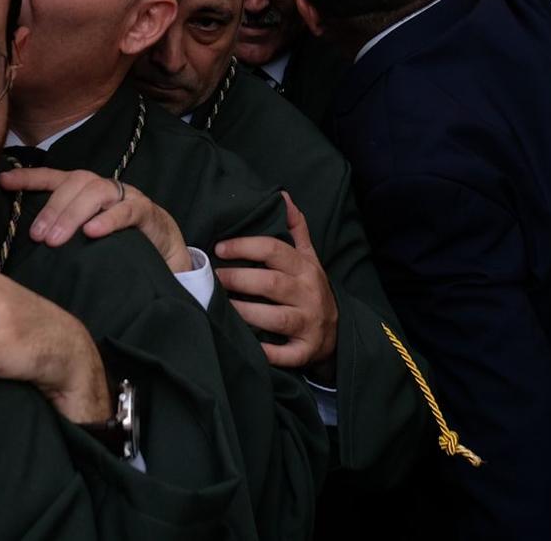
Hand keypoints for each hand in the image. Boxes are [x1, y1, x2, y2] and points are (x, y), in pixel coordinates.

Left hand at [0, 166, 191, 272]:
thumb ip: (62, 231)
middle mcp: (102, 187)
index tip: (2, 182)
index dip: (28, 178)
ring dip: (73, 214)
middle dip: (52, 208)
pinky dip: (108, 220)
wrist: (162, 246)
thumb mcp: (84, 234)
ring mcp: (124, 196)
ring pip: (96, 192)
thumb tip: (27, 244)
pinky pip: (126, 210)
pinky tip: (92, 233)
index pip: (52, 177)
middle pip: (74, 184)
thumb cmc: (116, 240)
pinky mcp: (144, 211)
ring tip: (57, 240)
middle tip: (37, 236)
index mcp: (83, 190)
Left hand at [214, 192, 338, 370]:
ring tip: (220, 307)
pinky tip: (247, 346)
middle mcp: (308, 294)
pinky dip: (267, 352)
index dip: (245, 247)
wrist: (338, 332)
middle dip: (238, 279)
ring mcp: (308, 323)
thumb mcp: (309, 257)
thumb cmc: (311, 289)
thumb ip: (295, 228)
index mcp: (305, 268)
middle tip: (212, 278)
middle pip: (272, 283)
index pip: (275, 250)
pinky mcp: (305, 351)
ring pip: (276, 318)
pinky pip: (285, 354)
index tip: (219, 248)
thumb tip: (282, 196)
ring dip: (246, 312)